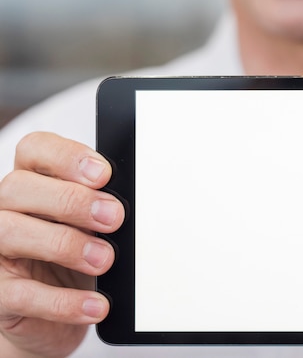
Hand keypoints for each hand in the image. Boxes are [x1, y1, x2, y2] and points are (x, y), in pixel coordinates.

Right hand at [0, 132, 123, 356]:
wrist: (58, 319)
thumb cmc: (77, 260)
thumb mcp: (94, 228)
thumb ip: (102, 208)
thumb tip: (126, 207)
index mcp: (33, 183)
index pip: (34, 150)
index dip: (66, 156)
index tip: (103, 174)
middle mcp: (6, 211)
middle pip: (19, 187)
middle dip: (71, 200)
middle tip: (113, 219)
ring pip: (11, 232)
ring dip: (65, 244)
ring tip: (104, 260)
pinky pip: (20, 294)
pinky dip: (63, 301)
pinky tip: (95, 304)